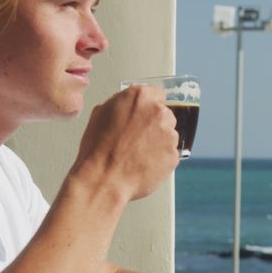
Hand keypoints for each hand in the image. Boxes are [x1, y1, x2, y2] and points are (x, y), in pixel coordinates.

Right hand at [70, 84, 179, 200]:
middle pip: (164, 114)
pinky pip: (169, 154)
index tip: (143, 114)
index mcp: (139, 97)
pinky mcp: (174, 155)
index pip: (156, 93)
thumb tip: (125, 106)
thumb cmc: (97, 150)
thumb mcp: (100, 114)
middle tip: (136, 138)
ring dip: (157, 142)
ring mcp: (169, 134)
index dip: (147, 106)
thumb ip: (120, 104)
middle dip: (153, 124)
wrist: (103, 179)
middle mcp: (158, 112)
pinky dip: (160, 159)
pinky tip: (142, 164)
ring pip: (168, 135)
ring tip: (137, 154)